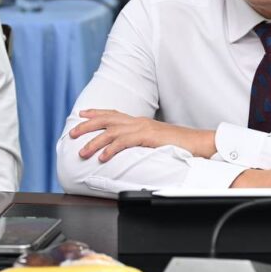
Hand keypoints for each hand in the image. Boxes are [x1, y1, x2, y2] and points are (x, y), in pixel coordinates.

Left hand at [69, 109, 215, 161]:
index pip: (113, 113)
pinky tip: (102, 158)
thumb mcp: (155, 141)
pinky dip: (111, 150)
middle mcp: (138, 121)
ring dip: (94, 142)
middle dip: (87, 125)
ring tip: (82, 152)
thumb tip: (128, 149)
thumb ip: (141, 142)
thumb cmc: (179, 143)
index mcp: (139, 121)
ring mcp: (142, 128)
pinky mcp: (148, 137)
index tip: (81, 114)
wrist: (198, 142)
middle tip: (72, 133)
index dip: (96, 113)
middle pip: (107, 119)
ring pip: (111, 132)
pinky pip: (124, 142)